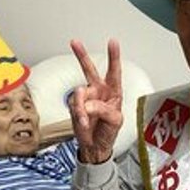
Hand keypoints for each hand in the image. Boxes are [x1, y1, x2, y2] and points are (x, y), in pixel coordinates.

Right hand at [68, 39, 122, 163]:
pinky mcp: (75, 105)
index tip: (112, 43)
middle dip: (82, 56)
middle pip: (89, 70)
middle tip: (75, 43)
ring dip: (82, 108)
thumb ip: (103, 110)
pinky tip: (83, 123)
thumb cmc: (109, 132)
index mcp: (114, 91)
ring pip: (80, 94)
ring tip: (86, 120)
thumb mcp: (115, 121)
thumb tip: (88, 104)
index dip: (113, 57)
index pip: (114, 71)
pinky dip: (79, 115)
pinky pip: (74, 106)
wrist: (95, 146)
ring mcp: (86, 98)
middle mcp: (99, 91)